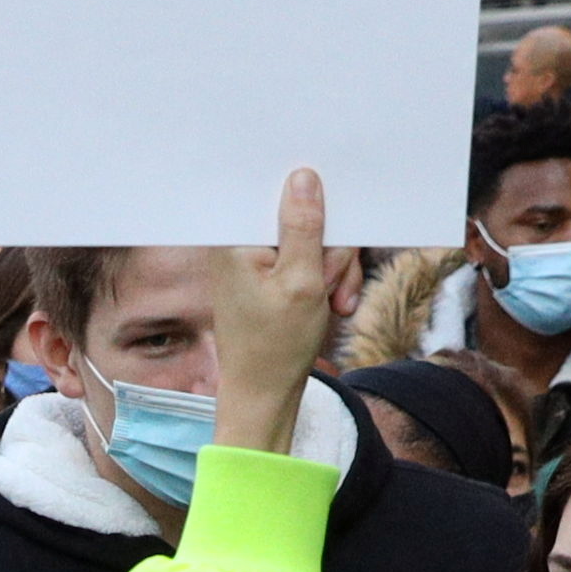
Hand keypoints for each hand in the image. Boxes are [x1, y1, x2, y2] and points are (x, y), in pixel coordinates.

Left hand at [198, 166, 338, 458]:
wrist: (265, 395)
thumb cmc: (276, 346)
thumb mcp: (301, 282)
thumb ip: (304, 227)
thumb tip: (303, 176)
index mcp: (236, 239)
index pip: (278, 194)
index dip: (315, 207)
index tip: (329, 232)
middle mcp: (242, 244)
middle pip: (305, 219)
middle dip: (331, 253)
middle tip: (331, 286)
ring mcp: (258, 260)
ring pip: (317, 242)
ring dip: (335, 272)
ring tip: (333, 303)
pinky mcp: (273, 275)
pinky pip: (312, 263)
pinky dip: (327, 283)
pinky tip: (332, 307)